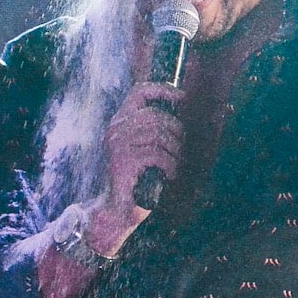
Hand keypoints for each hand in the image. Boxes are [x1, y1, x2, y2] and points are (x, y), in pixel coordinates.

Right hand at [94, 82, 182, 240]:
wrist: (117, 208)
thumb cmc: (136, 178)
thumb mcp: (143, 148)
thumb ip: (153, 131)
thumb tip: (180, 117)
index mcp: (119, 122)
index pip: (138, 92)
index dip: (162, 90)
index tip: (182, 96)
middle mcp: (115, 129)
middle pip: (155, 114)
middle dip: (175, 130)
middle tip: (180, 148)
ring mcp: (118, 143)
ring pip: (159, 134)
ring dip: (175, 150)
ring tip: (175, 163)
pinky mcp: (124, 160)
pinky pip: (158, 154)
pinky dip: (170, 165)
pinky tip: (170, 174)